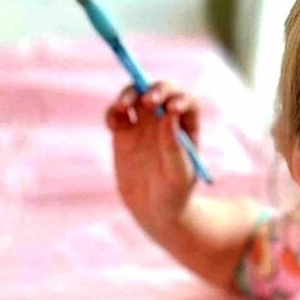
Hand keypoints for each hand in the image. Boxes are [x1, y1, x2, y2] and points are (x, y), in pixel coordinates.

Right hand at [106, 81, 199, 235]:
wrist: (156, 210)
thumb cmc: (175, 193)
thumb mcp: (178, 174)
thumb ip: (174, 146)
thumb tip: (168, 114)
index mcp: (187, 125)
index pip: (186, 100)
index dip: (179, 97)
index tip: (171, 107)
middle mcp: (166, 119)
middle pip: (160, 91)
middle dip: (153, 89)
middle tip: (147, 101)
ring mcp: (143, 124)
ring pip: (135, 96)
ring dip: (129, 94)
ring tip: (123, 106)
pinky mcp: (124, 133)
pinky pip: (116, 114)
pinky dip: (113, 112)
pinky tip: (113, 125)